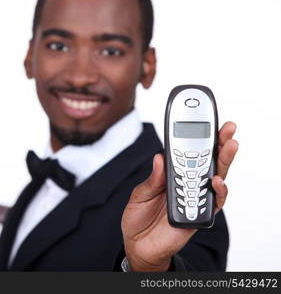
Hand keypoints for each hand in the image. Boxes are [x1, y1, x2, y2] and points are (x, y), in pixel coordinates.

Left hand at [121, 122, 237, 270]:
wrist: (138, 244)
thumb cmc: (138, 217)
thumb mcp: (140, 195)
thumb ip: (152, 179)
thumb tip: (160, 158)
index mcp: (172, 176)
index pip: (189, 153)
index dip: (198, 138)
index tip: (205, 122)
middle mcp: (187, 184)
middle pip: (208, 161)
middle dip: (219, 143)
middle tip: (227, 128)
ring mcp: (196, 198)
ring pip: (216, 177)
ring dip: (223, 161)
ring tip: (228, 146)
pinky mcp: (200, 214)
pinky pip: (214, 202)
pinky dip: (217, 191)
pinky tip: (216, 180)